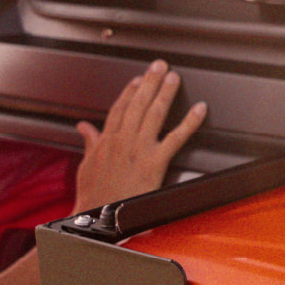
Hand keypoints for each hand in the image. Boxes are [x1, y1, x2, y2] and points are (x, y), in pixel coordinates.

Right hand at [74, 60, 206, 210]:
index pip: (120, 108)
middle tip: (160, 66)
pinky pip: (176, 138)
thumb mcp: (85, 166)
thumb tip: (84, 127)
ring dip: (165, 93)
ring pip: (155, 113)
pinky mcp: (155, 162)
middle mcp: (124, 140)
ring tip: (174, 78)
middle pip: (138, 103)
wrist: (98, 218)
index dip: (130, 91)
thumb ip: (89, 142)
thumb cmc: (93, 197)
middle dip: (150, 82)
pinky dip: (190, 122)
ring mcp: (140, 149)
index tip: (139, 79)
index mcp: (107, 140)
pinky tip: (200, 110)